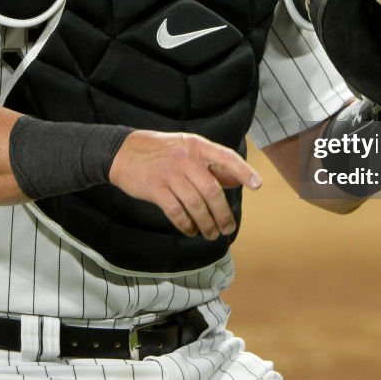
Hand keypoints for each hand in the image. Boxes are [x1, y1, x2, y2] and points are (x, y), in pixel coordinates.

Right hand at [108, 131, 261, 239]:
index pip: (226, 157)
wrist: (123, 152)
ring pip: (195, 205)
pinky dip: (186, 225)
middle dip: (223, 214)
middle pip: (211, 190)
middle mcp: (185, 159)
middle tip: (228, 228)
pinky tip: (191, 230)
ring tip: (211, 234)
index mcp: (196, 146)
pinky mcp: (155, 189)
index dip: (243, 171)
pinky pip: (176, 212)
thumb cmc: (160, 152)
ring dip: (206, 224)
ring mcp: (170, 174)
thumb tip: (237, 181)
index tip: (257, 185)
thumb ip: (211, 164)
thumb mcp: (187, 149)